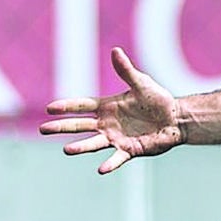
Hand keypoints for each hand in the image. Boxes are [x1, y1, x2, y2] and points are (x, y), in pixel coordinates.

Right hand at [39, 47, 182, 173]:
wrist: (176, 119)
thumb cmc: (158, 99)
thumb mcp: (142, 83)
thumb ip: (127, 71)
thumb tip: (115, 51)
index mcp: (108, 107)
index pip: (83, 105)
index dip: (67, 106)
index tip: (50, 108)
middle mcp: (108, 124)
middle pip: (81, 125)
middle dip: (62, 127)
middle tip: (44, 129)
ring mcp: (117, 138)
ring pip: (94, 143)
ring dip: (81, 147)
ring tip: (67, 150)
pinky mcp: (130, 150)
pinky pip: (118, 158)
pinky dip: (110, 164)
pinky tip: (101, 169)